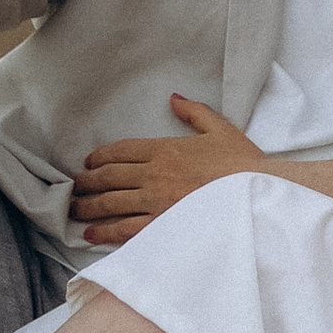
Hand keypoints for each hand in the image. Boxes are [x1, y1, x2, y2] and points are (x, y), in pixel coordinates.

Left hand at [69, 95, 263, 246]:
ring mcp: (156, 202)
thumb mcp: (219, 129)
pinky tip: (91, 235)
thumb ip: (194, 112)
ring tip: (74, 210)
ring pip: (112, 203)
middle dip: (88, 182)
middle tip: (74, 187)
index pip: (122, 151)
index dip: (101, 157)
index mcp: (166, 149)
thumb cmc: (242, 164)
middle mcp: (155, 174)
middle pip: (110, 177)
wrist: (258, 194)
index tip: (89, 163)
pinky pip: (126, 230)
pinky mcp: (162, 227)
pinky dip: (105, 233)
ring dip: (89, 206)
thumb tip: (174, 97)